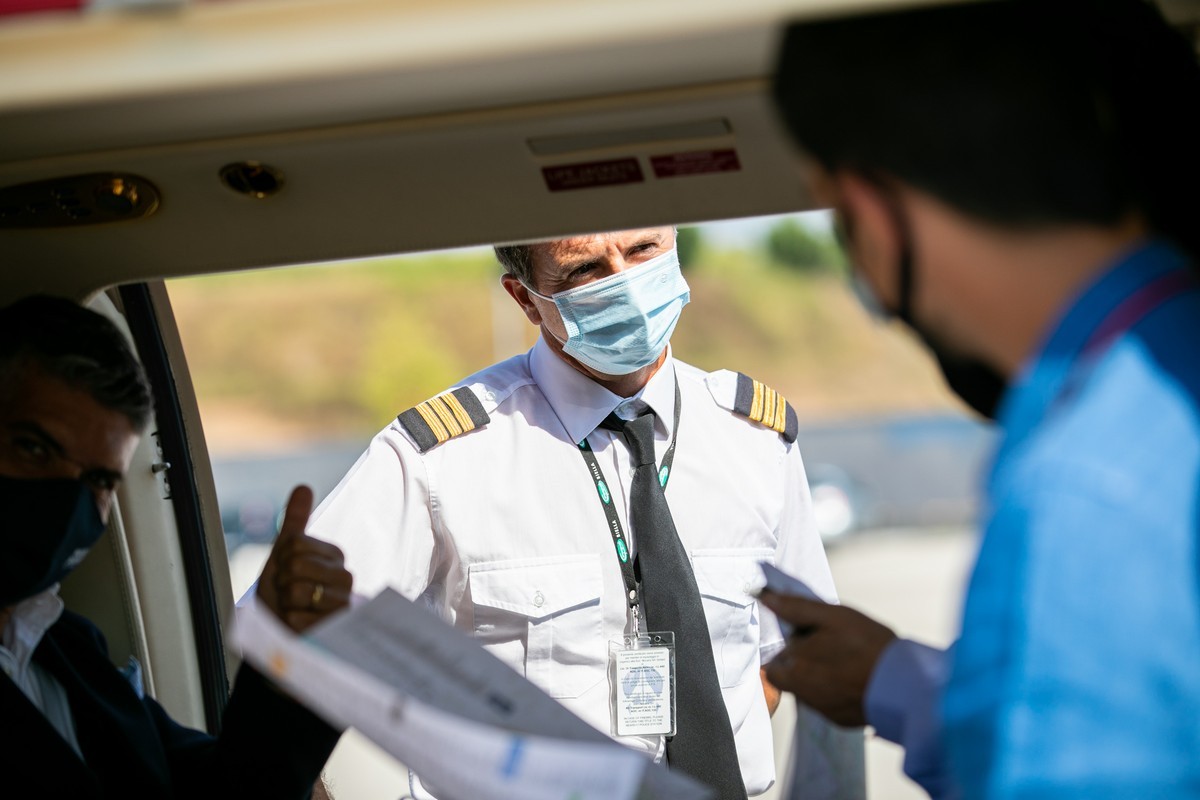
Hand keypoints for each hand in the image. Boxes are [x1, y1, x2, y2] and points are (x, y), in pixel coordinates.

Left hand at [255, 485, 351, 632]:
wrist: (283, 634)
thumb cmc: (285, 595)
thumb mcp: (285, 555)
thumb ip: (295, 520)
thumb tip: (303, 486)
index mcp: (335, 555)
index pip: (295, 543)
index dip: (280, 560)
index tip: (286, 573)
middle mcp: (345, 578)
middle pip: (295, 565)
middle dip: (281, 582)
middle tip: (288, 594)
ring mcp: (341, 605)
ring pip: (297, 591)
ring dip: (284, 604)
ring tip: (293, 610)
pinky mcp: (334, 631)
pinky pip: (297, 618)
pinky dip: (288, 625)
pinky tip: (297, 627)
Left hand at [760, 590, 896, 726]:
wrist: (903, 684)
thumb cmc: (866, 645)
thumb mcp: (831, 616)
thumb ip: (795, 608)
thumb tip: (766, 598)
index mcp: (793, 668)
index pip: (774, 662)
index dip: (789, 649)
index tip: (808, 640)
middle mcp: (802, 693)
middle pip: (789, 677)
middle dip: (801, 664)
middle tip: (828, 649)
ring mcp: (822, 710)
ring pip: (809, 691)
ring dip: (818, 677)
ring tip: (844, 663)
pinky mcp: (839, 720)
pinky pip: (829, 703)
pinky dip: (835, 692)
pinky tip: (854, 679)